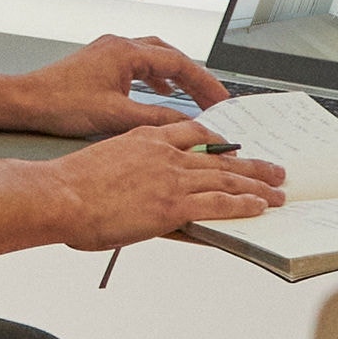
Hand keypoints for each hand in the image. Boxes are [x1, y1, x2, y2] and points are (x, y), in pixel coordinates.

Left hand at [9, 33, 231, 136]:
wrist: (24, 102)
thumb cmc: (60, 104)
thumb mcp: (116, 117)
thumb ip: (156, 119)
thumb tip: (187, 123)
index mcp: (126, 52)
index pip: (178, 63)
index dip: (204, 82)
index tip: (221, 99)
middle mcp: (119, 45)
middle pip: (170, 55)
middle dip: (194, 77)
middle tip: (213, 98)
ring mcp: (109, 52)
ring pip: (154, 58)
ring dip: (176, 76)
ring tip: (194, 96)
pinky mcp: (100, 63)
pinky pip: (138, 65)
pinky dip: (155, 78)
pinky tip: (160, 93)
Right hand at [50, 120, 284, 250]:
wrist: (59, 195)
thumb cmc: (68, 185)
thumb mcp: (103, 164)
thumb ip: (128, 171)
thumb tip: (137, 188)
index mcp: (144, 139)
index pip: (191, 132)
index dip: (216, 140)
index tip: (230, 145)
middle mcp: (164, 153)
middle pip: (218, 155)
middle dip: (249, 164)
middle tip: (272, 168)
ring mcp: (171, 178)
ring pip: (226, 178)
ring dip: (256, 185)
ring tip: (278, 190)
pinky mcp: (173, 204)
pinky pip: (219, 203)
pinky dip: (243, 204)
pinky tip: (259, 206)